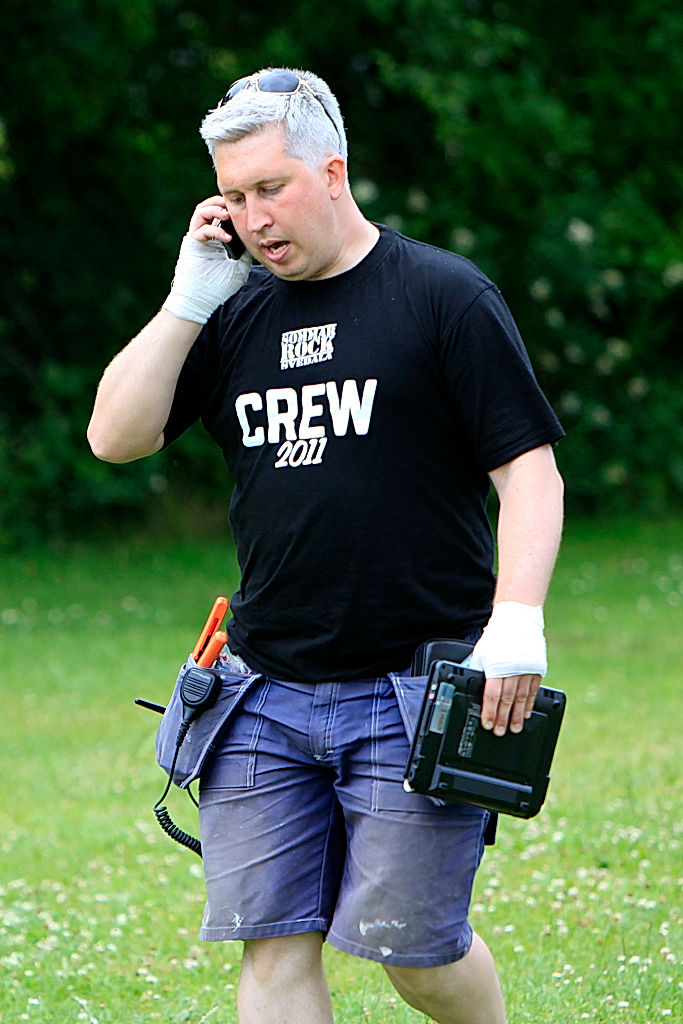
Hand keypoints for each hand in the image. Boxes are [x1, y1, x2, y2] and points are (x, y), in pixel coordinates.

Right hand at [162, 197, 251, 323]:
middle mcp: (206, 235)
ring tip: (227, 214)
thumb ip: (245, 251)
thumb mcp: (240, 266)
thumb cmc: (219, 286)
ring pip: (201, 212)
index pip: (222, 215)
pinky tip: (227, 237)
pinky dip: (214, 230)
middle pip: (210, 207)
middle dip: (221, 202)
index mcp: (217, 238)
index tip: (245, 207)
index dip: (231, 208)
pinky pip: (200, 229)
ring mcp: (197, 238)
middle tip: (234, 203)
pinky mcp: (191, 244)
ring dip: (214, 209)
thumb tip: (255, 238)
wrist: (201, 300)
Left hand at [468, 602, 546, 735]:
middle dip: (503, 718)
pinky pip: (533, 691)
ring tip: (515, 728)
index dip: (489, 712)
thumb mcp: (482, 653)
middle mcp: (512, 671)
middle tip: (500, 731)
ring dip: (518, 715)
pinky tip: (527, 713)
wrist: (518, 620)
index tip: (487, 724)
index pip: (492, 696)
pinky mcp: (537, 669)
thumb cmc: (498, 636)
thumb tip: (475, 685)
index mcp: (496, 667)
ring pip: (521, 699)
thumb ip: (480, 670)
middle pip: (507, 701)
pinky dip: (530, 703)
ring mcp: (527, 671)